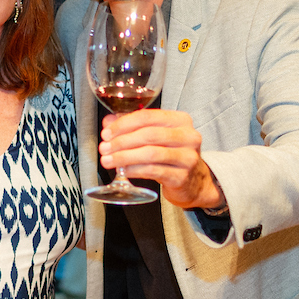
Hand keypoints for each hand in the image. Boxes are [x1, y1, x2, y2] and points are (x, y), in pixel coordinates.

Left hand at [99, 109, 224, 209]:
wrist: (193, 182)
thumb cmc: (170, 154)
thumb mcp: (155, 136)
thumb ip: (132, 126)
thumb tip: (108, 122)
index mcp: (180, 120)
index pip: (147, 116)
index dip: (123, 124)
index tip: (107, 133)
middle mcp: (188, 136)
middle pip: (149, 134)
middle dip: (122, 141)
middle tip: (104, 148)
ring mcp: (188, 157)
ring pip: (150, 153)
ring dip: (124, 157)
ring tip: (108, 160)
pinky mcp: (182, 176)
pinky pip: (153, 171)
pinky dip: (134, 170)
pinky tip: (122, 171)